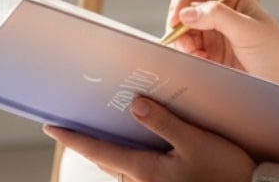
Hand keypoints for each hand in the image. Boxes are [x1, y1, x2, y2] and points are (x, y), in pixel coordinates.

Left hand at [44, 96, 255, 181]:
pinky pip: (137, 169)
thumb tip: (135, 105)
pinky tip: (134, 138)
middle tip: (67, 122)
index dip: (73, 138)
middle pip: (105, 159)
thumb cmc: (227, 173)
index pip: (99, 151)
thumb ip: (164, 123)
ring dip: (108, 148)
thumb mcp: (197, 142)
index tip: (51, 126)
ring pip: (121, 165)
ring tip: (98, 125)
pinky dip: (127, 155)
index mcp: (146, 170)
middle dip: (86, 141)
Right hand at [167, 0, 278, 99]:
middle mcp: (217, 14)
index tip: (177, 18)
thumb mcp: (250, 31)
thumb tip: (184, 12)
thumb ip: (217, 16)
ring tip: (199, 57)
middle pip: (180, 10)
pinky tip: (201, 65)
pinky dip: (187, 59)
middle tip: (187, 45)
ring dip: (182, 45)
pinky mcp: (210, 59)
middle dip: (179, 26)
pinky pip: (186, 54)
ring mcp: (212, 37)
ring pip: (180, 34)